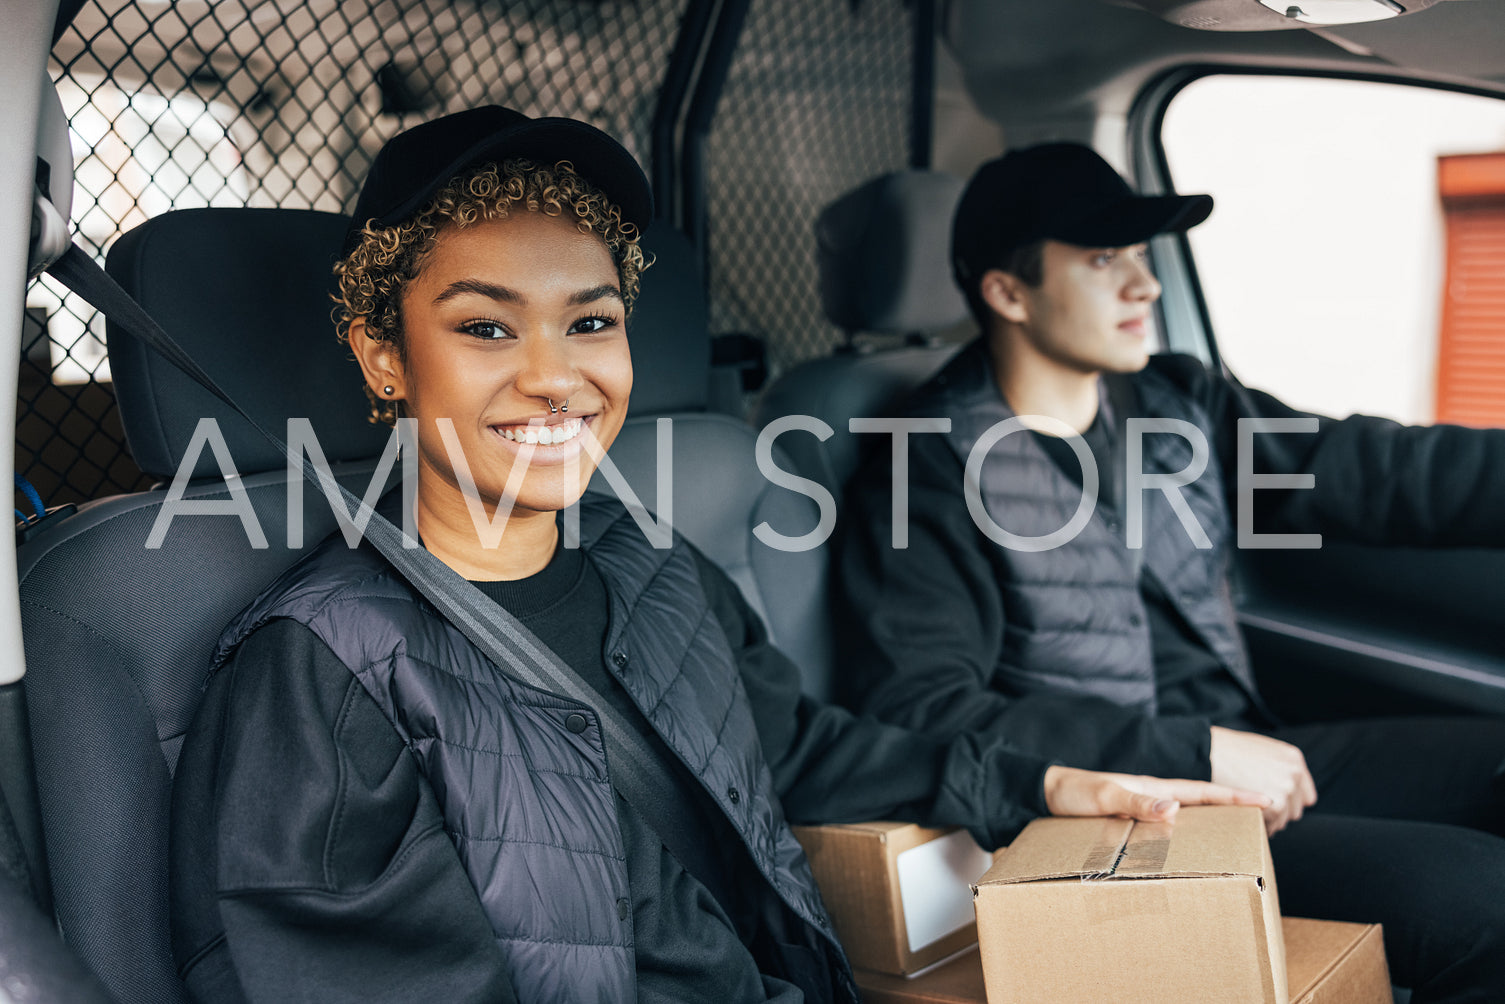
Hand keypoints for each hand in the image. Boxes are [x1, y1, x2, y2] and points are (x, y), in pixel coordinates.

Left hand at [1043, 764, 1270, 822]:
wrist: (1042, 793)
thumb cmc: (1070, 794)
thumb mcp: (1102, 797)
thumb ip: (1134, 802)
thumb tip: (1173, 807)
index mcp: (1153, 788)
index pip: (1203, 792)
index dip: (1236, 797)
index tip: (1269, 799)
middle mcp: (1153, 797)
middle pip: (1204, 801)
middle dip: (1237, 806)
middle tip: (1272, 814)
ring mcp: (1143, 808)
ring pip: (1189, 813)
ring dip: (1216, 818)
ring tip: (1243, 830)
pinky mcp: (1131, 821)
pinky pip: (1169, 826)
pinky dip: (1189, 831)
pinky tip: (1193, 843)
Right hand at [1208, 726, 1317, 834]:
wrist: (1206, 753)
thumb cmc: (1224, 751)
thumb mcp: (1259, 750)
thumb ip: (1276, 767)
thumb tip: (1280, 785)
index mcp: (1292, 759)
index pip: (1305, 794)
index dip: (1289, 801)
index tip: (1273, 804)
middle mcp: (1294, 773)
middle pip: (1295, 809)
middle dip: (1278, 812)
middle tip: (1255, 810)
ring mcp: (1287, 789)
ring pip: (1284, 820)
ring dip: (1268, 821)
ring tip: (1248, 815)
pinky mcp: (1276, 805)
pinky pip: (1272, 826)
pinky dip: (1260, 827)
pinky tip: (1245, 819)